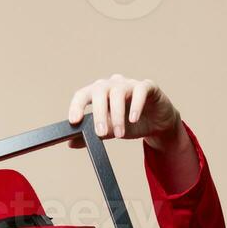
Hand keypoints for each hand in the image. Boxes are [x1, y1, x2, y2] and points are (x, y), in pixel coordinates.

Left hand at [67, 74, 182, 150]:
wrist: (156, 124)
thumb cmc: (130, 124)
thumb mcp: (109, 131)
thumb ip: (92, 135)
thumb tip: (71, 143)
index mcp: (99, 93)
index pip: (83, 94)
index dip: (77, 106)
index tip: (74, 121)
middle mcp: (112, 84)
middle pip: (100, 91)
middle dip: (99, 113)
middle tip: (100, 134)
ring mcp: (130, 84)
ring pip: (118, 92)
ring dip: (117, 115)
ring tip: (120, 135)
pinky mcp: (147, 87)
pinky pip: (140, 91)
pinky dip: (136, 105)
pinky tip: (134, 119)